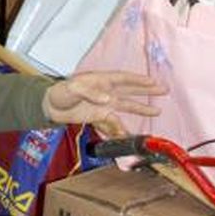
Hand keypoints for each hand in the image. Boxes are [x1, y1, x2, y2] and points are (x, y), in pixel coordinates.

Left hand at [42, 71, 166, 137]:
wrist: (50, 107)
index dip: (139, 80)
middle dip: (147, 91)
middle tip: (164, 90)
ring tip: (156, 111)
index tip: (154, 81)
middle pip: (131, 90)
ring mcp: (104, 105)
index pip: (124, 79)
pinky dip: (122, 130)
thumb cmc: (60, 92)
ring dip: (140, 109)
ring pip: (126, 107)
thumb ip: (90, 92)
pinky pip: (114, 124)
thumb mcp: (73, 88)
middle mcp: (106, 92)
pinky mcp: (99, 117)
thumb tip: (109, 98)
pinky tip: (130, 136)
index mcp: (101, 81)